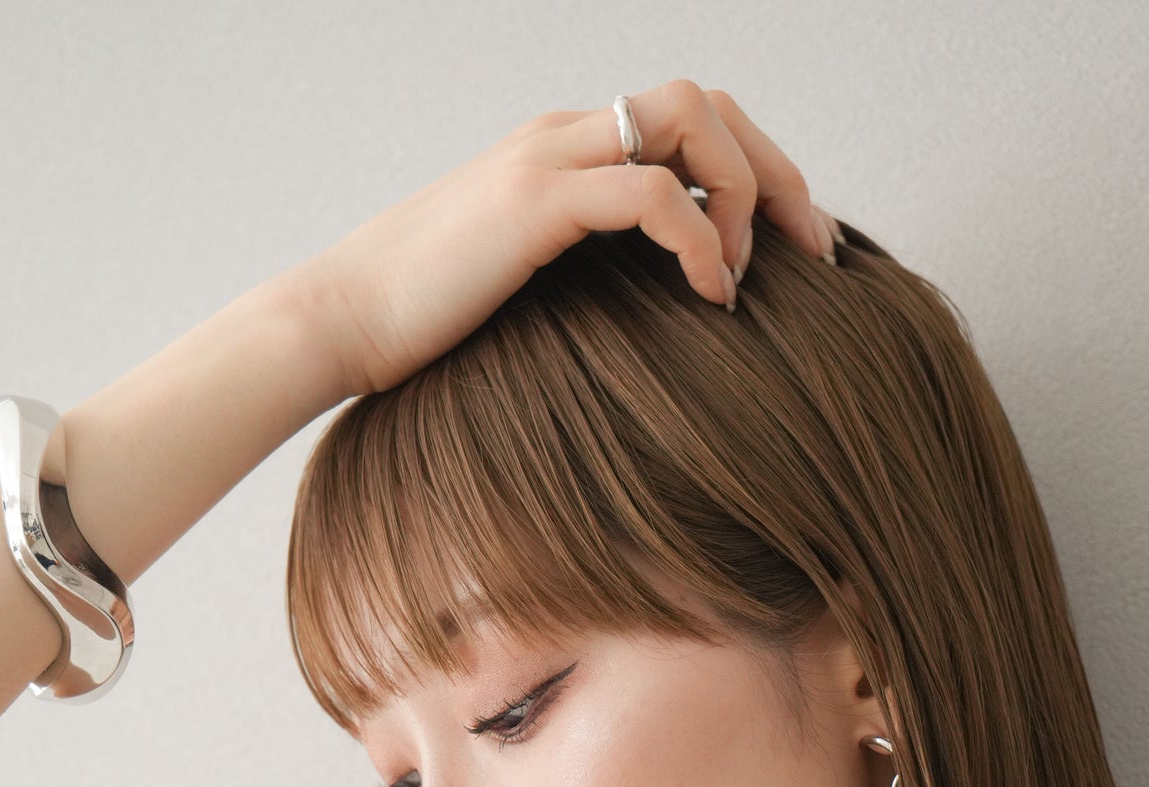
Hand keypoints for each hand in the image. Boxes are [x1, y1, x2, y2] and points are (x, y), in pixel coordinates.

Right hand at [302, 78, 841, 397]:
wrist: (335, 321)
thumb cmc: (422, 321)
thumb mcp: (518, 284)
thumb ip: (579, 272)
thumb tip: (645, 316)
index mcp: (563, 150)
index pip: (688, 118)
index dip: (759, 169)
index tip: (793, 249)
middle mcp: (562, 135)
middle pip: (707, 103)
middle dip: (778, 172)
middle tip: (813, 253)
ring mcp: (547, 160)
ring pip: (689, 120)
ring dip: (743, 193)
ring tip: (744, 276)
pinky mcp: (534, 205)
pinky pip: (650, 193)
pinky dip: (699, 240)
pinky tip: (708, 295)